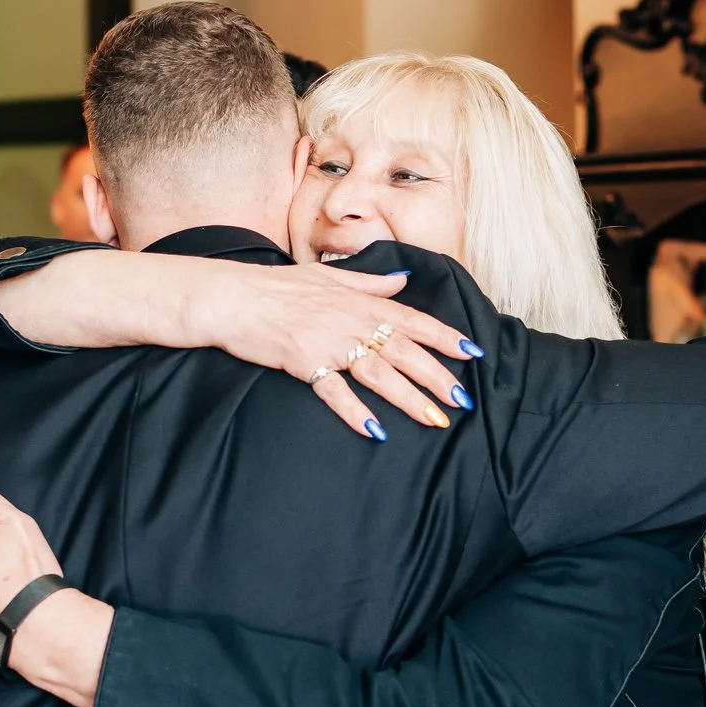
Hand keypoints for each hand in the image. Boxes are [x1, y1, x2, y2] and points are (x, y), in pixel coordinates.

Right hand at [180, 261, 480, 440]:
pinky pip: (334, 391)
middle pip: (403, 351)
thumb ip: (368, 282)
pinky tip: (376, 431)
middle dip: (437, 376)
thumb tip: (401, 279)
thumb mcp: (327, 275)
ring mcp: (328, 342)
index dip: (444, 337)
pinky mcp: (303, 362)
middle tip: (463, 401)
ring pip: (378, 373)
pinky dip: (355, 411)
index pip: (412, 319)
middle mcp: (350, 320)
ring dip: (409, 398)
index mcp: (359, 300)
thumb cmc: (277, 286)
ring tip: (435, 419)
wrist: (232, 297)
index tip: (473, 353)